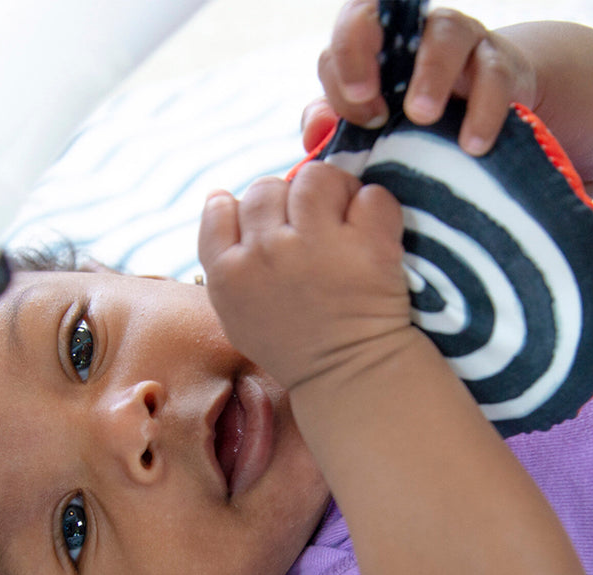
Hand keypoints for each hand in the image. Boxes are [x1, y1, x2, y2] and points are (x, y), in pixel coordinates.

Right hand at [197, 161, 415, 391]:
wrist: (352, 379)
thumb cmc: (296, 348)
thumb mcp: (237, 315)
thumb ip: (221, 260)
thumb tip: (218, 198)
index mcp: (230, 273)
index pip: (223, 206)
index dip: (249, 212)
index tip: (273, 234)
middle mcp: (268, 253)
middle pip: (268, 188)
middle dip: (290, 202)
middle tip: (314, 230)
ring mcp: (318, 246)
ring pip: (316, 177)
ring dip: (332, 191)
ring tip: (344, 221)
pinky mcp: (368, 246)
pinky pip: (369, 195)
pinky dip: (375, 207)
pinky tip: (373, 234)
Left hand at [302, 1, 536, 155]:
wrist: (487, 119)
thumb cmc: (418, 122)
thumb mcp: (377, 123)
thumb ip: (339, 123)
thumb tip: (315, 129)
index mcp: (381, 38)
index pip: (350, 29)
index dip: (345, 66)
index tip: (361, 117)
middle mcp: (417, 29)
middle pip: (386, 12)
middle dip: (367, 54)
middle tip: (375, 113)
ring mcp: (462, 41)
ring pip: (445, 35)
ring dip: (430, 75)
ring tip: (422, 118)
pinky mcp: (502, 66)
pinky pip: (495, 77)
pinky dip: (483, 111)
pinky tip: (472, 145)